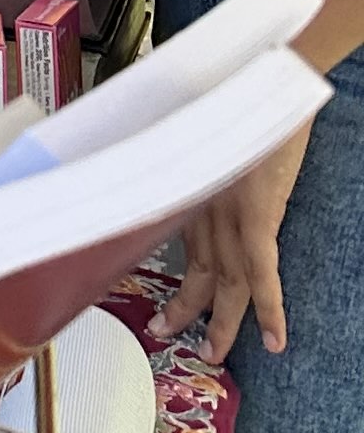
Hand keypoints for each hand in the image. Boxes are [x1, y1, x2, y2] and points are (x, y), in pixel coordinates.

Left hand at [167, 119, 311, 360]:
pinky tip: (274, 340)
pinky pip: (263, 273)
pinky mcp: (257, 216)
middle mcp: (208, 207)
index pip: (182, 244)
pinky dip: (269, 309)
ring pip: (227, 283)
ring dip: (222, 323)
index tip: (157, 294)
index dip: (172, 275)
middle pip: (198, 271)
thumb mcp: (206, 132)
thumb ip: (194, 155)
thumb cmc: (239, 97)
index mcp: (195, 189)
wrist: (266, 77)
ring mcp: (232, 214)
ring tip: (214, 355)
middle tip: (164, 335)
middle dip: (183, 309)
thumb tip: (173, 158)